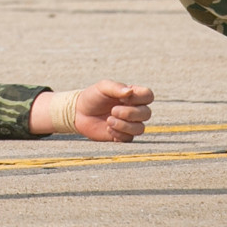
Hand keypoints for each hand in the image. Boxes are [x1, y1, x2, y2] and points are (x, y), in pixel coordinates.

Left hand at [34, 81, 153, 141]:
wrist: (79, 113)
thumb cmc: (92, 97)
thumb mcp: (102, 87)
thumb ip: (116, 87)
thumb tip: (130, 92)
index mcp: (132, 95)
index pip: (148, 95)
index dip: (139, 98)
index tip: (123, 98)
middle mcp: (134, 109)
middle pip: (146, 113)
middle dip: (130, 113)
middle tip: (113, 111)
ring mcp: (129, 124)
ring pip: (140, 128)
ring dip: (124, 125)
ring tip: (109, 121)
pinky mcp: (122, 136)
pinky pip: (129, 139)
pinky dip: (118, 133)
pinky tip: (107, 128)